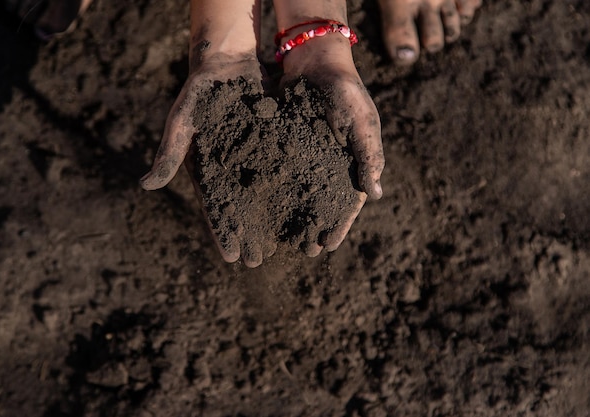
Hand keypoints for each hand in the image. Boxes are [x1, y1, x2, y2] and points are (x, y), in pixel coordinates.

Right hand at [141, 54, 271, 266]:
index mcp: (206, 170)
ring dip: (271, 218)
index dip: (223, 231)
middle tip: (258, 260)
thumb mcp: (182, 121)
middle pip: (241, 208)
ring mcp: (252, 159)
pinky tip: (303, 207)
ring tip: (283, 244)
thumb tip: (145, 185)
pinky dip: (290, 189)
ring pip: (263, 194)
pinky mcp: (272, 145)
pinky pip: (283, 171)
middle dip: (249, 233)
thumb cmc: (198, 92)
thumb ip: (169, 153)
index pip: (215, 207)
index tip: (232, 256)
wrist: (226, 62)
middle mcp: (230, 169)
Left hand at [280, 35, 384, 253]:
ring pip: (301, 193)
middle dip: (315, 227)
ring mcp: (309, 156)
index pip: (349, 202)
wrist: (315, 61)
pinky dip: (276, 191)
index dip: (340, 225)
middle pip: (323, 203)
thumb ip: (368, 156)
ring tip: (284, 239)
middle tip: (304, 251)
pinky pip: (282, 173)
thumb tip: (375, 194)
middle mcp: (331, 163)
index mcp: (353, 161)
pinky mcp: (288, 145)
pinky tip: (265, 208)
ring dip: (294, 215)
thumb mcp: (362, 123)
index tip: (328, 247)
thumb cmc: (346, 91)